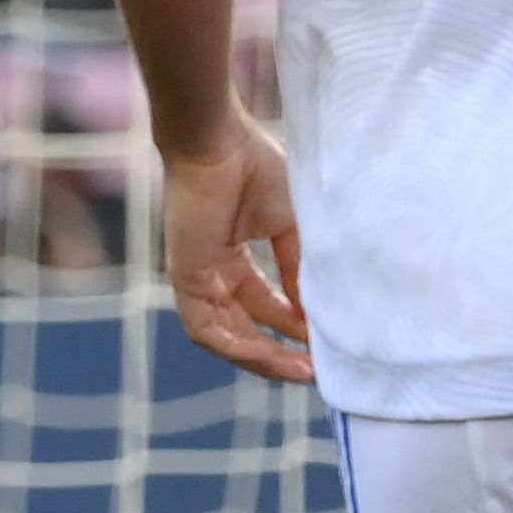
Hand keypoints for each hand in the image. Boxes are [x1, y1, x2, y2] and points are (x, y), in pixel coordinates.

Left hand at [158, 114, 309, 383]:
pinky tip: (273, 358)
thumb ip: (299, 270)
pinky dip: (240, 348)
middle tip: (317, 370)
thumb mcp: (290, 228)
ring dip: (265, 358)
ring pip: (228, 335)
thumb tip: (318, 313)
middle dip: (282, 350)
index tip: (327, 342)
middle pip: (247, 325)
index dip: (294, 326)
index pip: (264, 304)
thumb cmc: (255, 168)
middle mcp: (214, 270)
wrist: (220, 141)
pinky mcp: (185, 278)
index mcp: (234, 255)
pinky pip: (207, 330)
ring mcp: (197, 276)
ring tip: (302, 372)